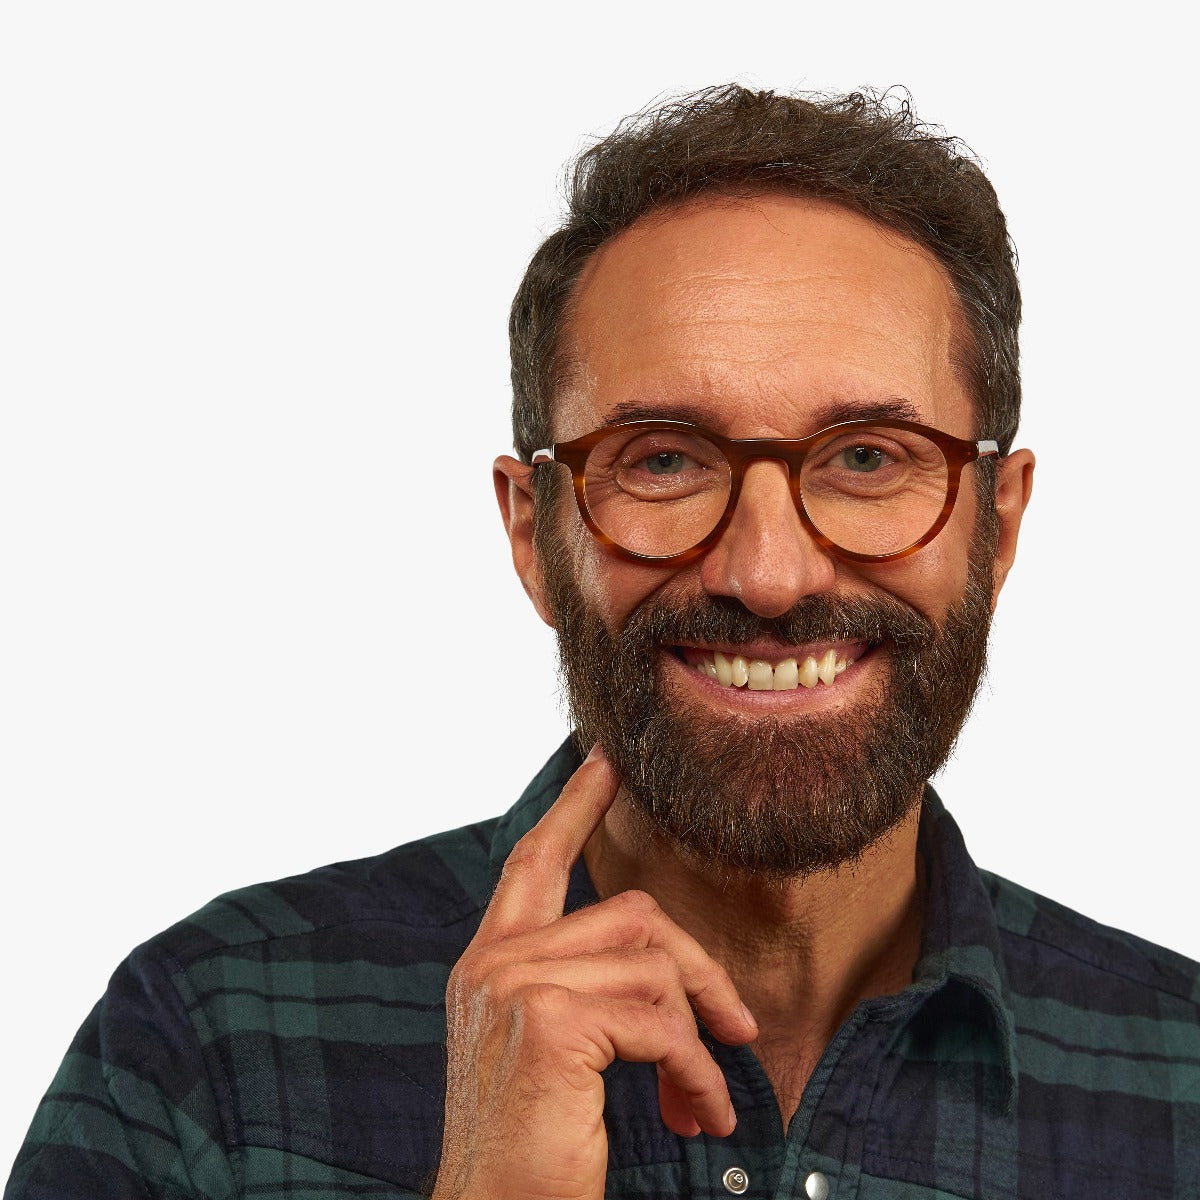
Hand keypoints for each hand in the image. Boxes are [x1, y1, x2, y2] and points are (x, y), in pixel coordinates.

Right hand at [434, 746, 757, 1199]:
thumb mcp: (549, 1052)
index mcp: (490, 962)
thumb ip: (582, 992)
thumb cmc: (528, 1148)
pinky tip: (698, 1113)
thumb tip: (665, 973)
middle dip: (698, 969)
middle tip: (736, 1027)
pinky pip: (660, 1020)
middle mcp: (495, 962)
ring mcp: (517, 986)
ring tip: (704, 1098)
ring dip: (700, 1037)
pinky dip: (697, 1070)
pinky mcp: (550, 1022)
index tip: (607, 759)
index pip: (533, 860)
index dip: (574, 804)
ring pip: (653, 966)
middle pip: (630, 915)